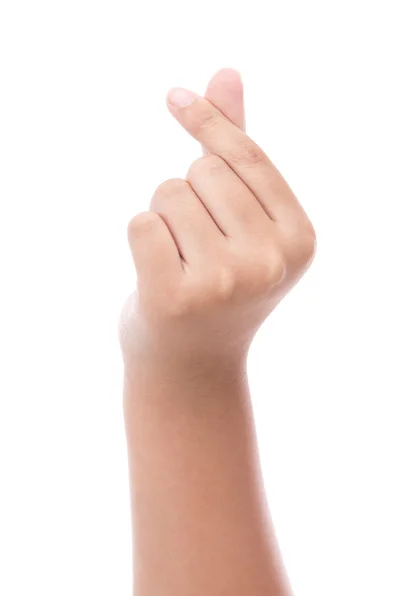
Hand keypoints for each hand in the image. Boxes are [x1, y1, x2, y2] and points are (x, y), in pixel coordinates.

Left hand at [120, 70, 315, 372]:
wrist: (192, 364)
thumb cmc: (218, 284)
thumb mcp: (242, 221)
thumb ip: (237, 150)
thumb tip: (225, 73)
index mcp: (298, 240)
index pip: (248, 158)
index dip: (210, 123)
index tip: (176, 97)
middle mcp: (270, 261)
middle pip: (204, 171)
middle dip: (189, 195)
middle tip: (198, 244)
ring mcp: (224, 283)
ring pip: (169, 193)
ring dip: (165, 218)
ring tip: (182, 262)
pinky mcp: (175, 298)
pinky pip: (142, 222)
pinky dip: (141, 239)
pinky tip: (158, 274)